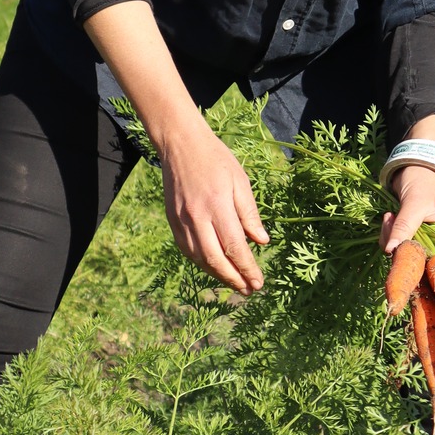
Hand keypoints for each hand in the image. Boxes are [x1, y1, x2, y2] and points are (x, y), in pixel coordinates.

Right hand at [159, 115, 268, 294]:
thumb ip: (250, 213)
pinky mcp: (172, 221)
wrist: (181, 144)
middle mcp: (196, 217)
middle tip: (249, 290)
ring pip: (199, 259)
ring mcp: (181, 220)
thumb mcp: (240, 181)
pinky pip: (187, 250)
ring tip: (235, 283)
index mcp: (217, 205)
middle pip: (215, 259)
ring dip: (218, 275)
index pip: (234, 246)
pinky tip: (214, 268)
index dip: (247, 268)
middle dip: (233, 278)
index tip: (258, 282)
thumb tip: (262, 242)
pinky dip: (202, 263)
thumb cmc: (216, 159)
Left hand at [381, 163, 434, 252]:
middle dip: (401, 244)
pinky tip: (390, 218)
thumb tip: (390, 251)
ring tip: (389, 217)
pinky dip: (392, 233)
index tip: (399, 250)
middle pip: (423, 256)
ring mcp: (431, 236)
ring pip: (410, 249)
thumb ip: (404, 226)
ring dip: (393, 237)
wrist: (417, 165)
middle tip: (389, 223)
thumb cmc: (424, 179)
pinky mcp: (418, 233)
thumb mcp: (415, 202)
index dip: (419, 258)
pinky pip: (403, 242)